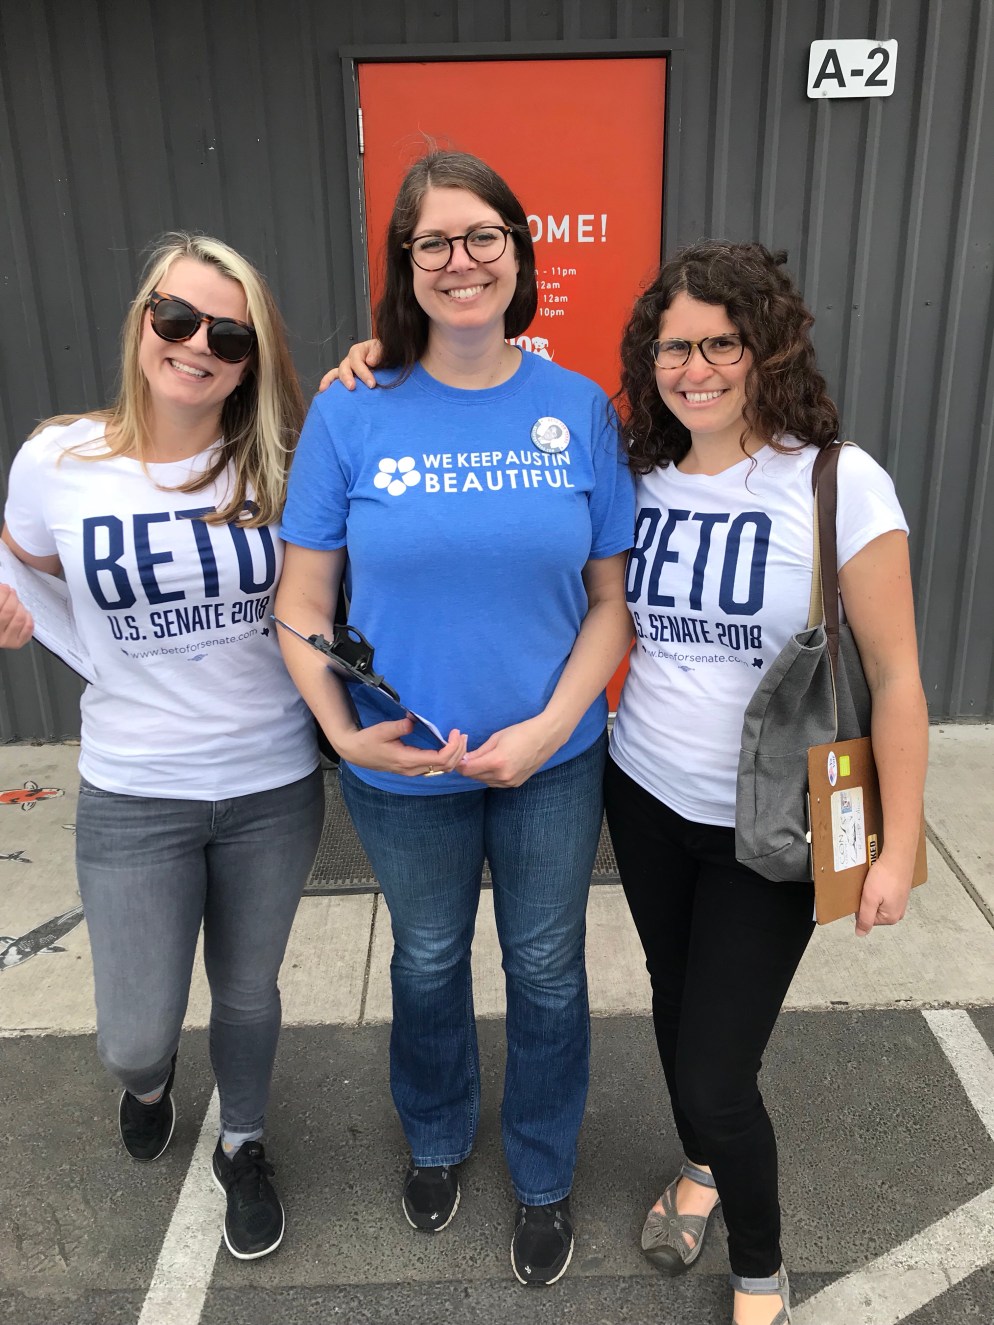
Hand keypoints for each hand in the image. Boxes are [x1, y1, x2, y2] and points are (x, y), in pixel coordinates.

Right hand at [0, 584, 32, 648]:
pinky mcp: (17, 643)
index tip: (5, 587)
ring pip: (20, 618)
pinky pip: (28, 627)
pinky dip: (28, 617)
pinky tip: (24, 613)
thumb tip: (5, 588)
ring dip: (20, 607)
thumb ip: (0, 599)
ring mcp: (6, 641)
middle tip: (12, 593)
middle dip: (12, 598)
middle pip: (9, 610)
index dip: (3, 593)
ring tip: (17, 603)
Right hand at [318, 338, 382, 391]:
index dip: (363, 373)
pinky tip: (323, 391)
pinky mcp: (346, 378)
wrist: (388, 362)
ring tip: (327, 389)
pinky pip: (333, 379)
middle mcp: (350, 360)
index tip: (371, 384)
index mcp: (359, 351)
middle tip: (352, 388)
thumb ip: (379, 352)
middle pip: (344, 367)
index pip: (357, 361)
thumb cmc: (385, 354)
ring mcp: (347, 369)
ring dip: (331, 381)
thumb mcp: (384, 348)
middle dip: (347, 378)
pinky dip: (327, 384)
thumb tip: (370, 361)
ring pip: (336, 373)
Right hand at [331, 718, 466, 776]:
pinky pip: (435, 768)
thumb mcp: (382, 730)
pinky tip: (449, 747)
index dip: (453, 747)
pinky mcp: (412, 769)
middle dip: (459, 751)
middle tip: (463, 734)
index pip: (440, 759)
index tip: (456, 732)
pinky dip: (447, 759)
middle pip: (446, 767)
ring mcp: (412, 771)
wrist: (355, 752)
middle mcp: (412, 769)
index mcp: (407, 760)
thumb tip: (413, 721)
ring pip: (442, 770)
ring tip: (460, 740)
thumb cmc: (368, 740)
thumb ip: (399, 727)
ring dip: (454, 756)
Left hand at [458, 717, 560, 787]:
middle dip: (469, 767)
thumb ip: (479, 752)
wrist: (545, 737)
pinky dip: (490, 776)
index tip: (459, 756)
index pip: (468, 770)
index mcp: (496, 762)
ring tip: (483, 759)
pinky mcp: (516, 784)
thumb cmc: (521, 732)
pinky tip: (494, 766)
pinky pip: (496, 783)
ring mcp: (510, 782)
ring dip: (479, 773)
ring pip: (485, 781)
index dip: (460, 764)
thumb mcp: (496, 738)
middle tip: (469, 756)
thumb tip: (463, 760)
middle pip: (475, 777)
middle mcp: (503, 776)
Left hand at [854, 856, 912, 935]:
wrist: (898, 855)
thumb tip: (861, 933)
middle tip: (868, 887)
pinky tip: (879, 878)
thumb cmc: (885, 876)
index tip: (863, 895)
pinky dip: (879, 886)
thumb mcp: (869, 899)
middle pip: (873, 910)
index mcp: (891, 917)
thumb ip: (865, 918)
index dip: (861, 906)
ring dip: (873, 892)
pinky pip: (884, 892)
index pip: (866, 919)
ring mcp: (901, 900)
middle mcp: (899, 911)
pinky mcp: (900, 889)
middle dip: (867, 899)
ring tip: (873, 881)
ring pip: (878, 900)